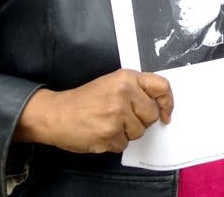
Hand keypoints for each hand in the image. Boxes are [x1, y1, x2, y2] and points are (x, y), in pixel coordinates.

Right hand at [14, 69, 173, 153]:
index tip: (165, 114)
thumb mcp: (112, 83)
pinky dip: (114, 142)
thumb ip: (136, 90)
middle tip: (121, 116)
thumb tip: (160, 107)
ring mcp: (116, 115)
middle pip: (151, 115)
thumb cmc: (85, 100)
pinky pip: (124, 145)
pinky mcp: (109, 134)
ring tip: (108, 123)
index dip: (167, 102)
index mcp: (126, 78)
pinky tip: (101, 132)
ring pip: (139, 132)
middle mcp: (124, 94)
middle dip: (140, 120)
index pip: (161, 87)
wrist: (56, 114)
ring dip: (126, 133)